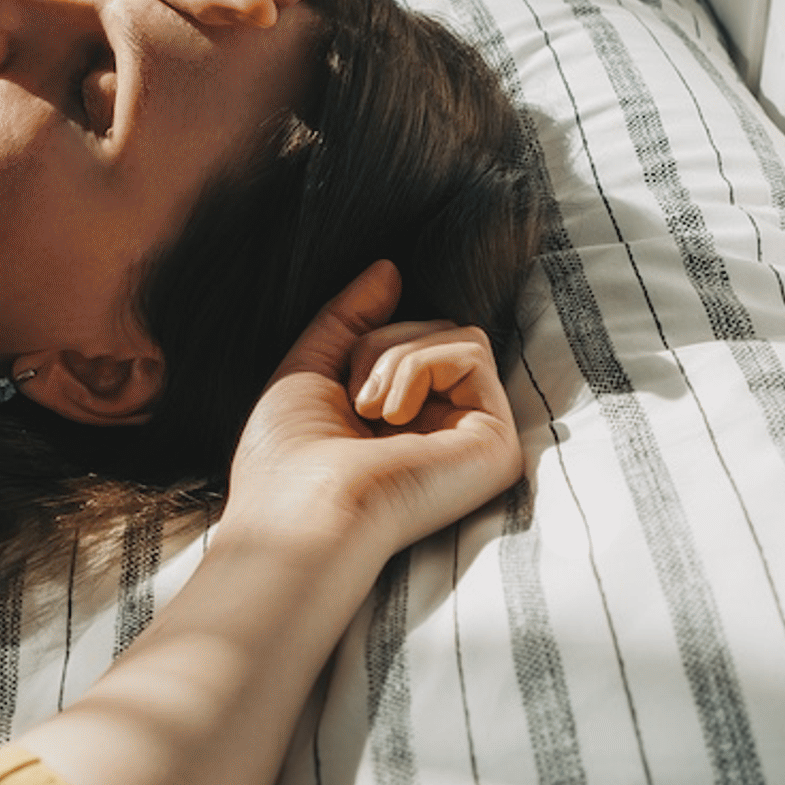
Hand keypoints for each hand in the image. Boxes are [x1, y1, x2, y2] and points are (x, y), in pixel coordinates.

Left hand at [219, 261, 523, 563]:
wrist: (300, 516)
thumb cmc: (287, 462)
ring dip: (395, 356)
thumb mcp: (308, 369)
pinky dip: (419, 365)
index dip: (368, 340)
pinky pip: (471, 351)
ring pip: (455, 334)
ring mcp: (475, 440)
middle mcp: (445, 433)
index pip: (408, 341)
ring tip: (370, 410)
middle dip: (378, 345)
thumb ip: (350, 318)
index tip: (339, 382)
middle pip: (434, 329)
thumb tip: (391, 268)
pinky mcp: (497, 443)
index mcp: (403, 423)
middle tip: (353, 402)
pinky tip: (393, 417)